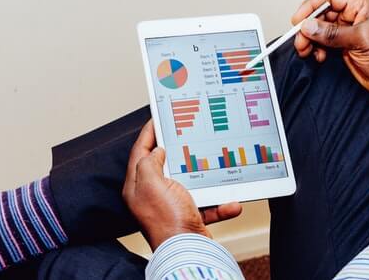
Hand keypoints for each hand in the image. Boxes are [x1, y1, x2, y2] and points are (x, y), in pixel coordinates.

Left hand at [122, 121, 242, 250]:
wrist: (187, 251)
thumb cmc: (167, 220)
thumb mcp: (152, 183)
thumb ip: (150, 162)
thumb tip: (157, 151)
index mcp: (137, 186)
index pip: (140, 152)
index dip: (148, 133)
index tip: (157, 118)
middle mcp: (152, 196)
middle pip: (164, 165)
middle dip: (177, 150)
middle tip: (186, 133)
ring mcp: (171, 206)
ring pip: (189, 183)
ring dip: (205, 178)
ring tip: (214, 165)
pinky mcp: (189, 217)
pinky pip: (207, 205)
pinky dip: (220, 204)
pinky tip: (230, 202)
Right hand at [292, 0, 368, 98]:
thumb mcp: (361, 39)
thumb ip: (332, 33)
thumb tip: (309, 26)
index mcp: (365, 4)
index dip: (312, 7)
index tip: (298, 20)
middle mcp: (358, 15)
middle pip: (324, 14)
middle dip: (310, 27)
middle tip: (300, 40)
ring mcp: (352, 32)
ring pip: (323, 30)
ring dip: (312, 40)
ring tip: (306, 50)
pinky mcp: (348, 47)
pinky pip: (327, 43)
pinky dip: (319, 49)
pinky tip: (318, 56)